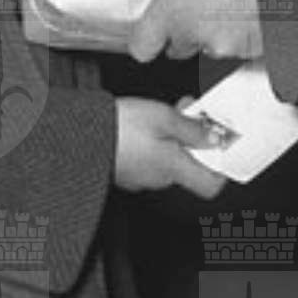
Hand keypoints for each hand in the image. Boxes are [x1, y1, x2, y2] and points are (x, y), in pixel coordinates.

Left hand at [83, 0, 263, 62]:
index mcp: (173, 13)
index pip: (142, 48)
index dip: (144, 36)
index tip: (151, 22)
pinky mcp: (260, 45)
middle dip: (183, 27)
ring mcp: (232, 45)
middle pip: (179, 46)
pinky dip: (244, 27)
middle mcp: (199, 36)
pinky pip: (243, 44)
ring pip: (212, 44)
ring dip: (215, 26)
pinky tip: (251, 0)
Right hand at [113, 97, 231, 197]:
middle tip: (191, 113)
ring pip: (170, 160)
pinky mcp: (126, 172)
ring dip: (174, 137)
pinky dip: (155, 142)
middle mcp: (159, 178)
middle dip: (194, 139)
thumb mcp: (164, 117)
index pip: (211, 185)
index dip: (221, 167)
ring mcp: (141, 178)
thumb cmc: (120, 127)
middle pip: (190, 166)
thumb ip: (193, 129)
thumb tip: (216, 139)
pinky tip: (146, 123)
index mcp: (173, 168)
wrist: (77, 135)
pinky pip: (150, 159)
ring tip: (167, 111)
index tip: (221, 143)